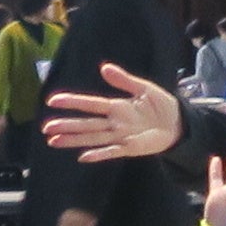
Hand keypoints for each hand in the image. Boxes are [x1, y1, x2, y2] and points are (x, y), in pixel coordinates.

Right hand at [39, 65, 183, 160]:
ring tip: (54, 141)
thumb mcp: (144, 89)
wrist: (180, 123)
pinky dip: (99, 154)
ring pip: (93, 138)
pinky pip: (112, 151)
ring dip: (74, 140)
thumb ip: (125, 79)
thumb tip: (104, 67)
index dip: (72, 102)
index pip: (91, 104)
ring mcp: (121, 136)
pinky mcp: (130, 148)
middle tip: (46, 128)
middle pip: (86, 123)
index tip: (52, 101)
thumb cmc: (161, 105)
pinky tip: (82, 157)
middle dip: (67, 125)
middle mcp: (114, 122)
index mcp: (117, 106)